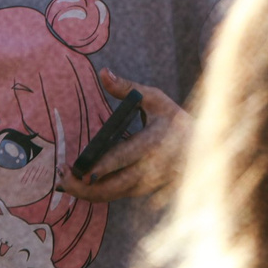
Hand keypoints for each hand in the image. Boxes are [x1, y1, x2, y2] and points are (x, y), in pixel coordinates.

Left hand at [60, 69, 188, 201]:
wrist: (204, 148)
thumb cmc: (175, 120)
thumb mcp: (155, 99)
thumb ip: (126, 88)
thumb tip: (103, 73)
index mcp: (154, 142)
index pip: (126, 156)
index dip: (105, 167)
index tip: (86, 173)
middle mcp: (152, 167)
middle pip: (116, 184)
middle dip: (87, 188)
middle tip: (63, 181)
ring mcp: (150, 183)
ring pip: (116, 194)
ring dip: (90, 194)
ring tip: (65, 184)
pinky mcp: (147, 191)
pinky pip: (120, 195)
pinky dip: (100, 194)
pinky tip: (82, 189)